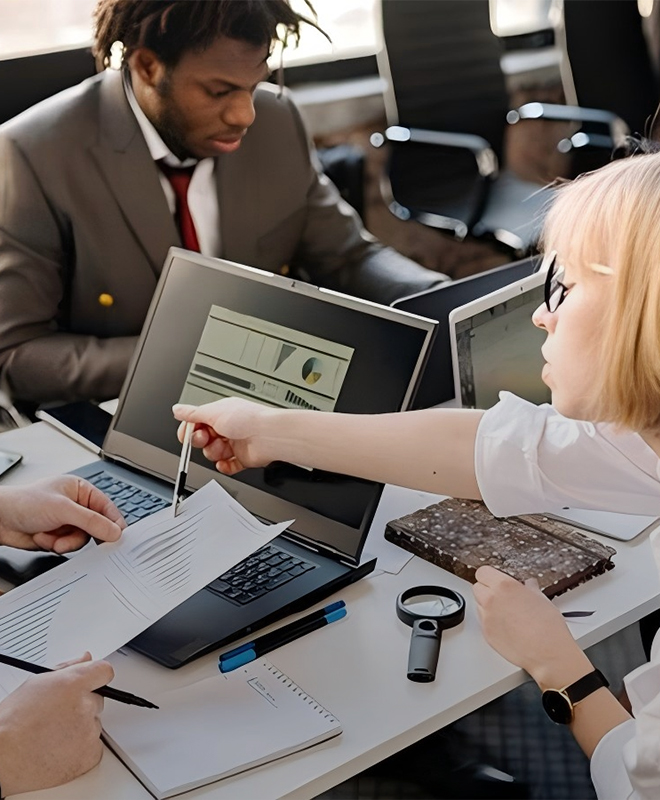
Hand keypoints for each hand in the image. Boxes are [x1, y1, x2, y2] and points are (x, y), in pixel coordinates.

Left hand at [0, 475, 124, 553]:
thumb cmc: (23, 503)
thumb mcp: (63, 509)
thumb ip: (91, 521)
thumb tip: (113, 530)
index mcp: (80, 490)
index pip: (106, 506)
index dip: (113, 521)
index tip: (118, 535)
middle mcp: (75, 505)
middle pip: (96, 525)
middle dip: (86, 534)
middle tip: (89, 541)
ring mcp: (66, 521)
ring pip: (82, 538)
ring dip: (67, 542)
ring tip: (53, 538)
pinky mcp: (58, 536)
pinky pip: (69, 546)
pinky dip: (57, 545)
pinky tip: (45, 538)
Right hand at [0, 653, 113, 794]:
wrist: (3, 758)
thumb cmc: (12, 722)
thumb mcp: (36, 683)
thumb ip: (68, 668)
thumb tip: (85, 659)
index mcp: (74, 684)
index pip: (104, 671)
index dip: (96, 676)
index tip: (93, 682)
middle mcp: (86, 705)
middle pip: (98, 699)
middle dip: (83, 705)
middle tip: (59, 715)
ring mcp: (89, 731)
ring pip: (94, 724)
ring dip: (81, 728)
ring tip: (53, 734)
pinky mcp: (89, 756)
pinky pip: (94, 748)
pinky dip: (82, 750)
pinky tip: (60, 749)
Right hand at [173, 398, 276, 474]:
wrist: (269, 436)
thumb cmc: (248, 419)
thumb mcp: (214, 412)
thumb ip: (192, 414)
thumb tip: (177, 409)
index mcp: (220, 413)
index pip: (197, 422)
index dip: (189, 430)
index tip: (186, 435)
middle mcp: (227, 427)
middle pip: (203, 439)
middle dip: (201, 441)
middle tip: (205, 439)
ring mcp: (234, 443)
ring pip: (212, 453)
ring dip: (214, 453)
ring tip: (222, 448)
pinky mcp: (242, 458)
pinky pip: (227, 466)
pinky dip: (224, 466)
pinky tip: (226, 462)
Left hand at [473, 566, 589, 685]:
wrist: (547, 652)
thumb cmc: (547, 626)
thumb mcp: (541, 598)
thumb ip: (529, 588)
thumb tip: (529, 585)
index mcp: (504, 586)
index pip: (483, 572)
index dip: (490, 576)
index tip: (495, 580)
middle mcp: (491, 599)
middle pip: (477, 587)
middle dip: (487, 590)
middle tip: (501, 596)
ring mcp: (486, 617)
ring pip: (478, 604)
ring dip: (487, 605)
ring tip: (506, 613)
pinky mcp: (486, 633)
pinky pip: (482, 621)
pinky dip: (490, 621)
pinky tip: (506, 626)